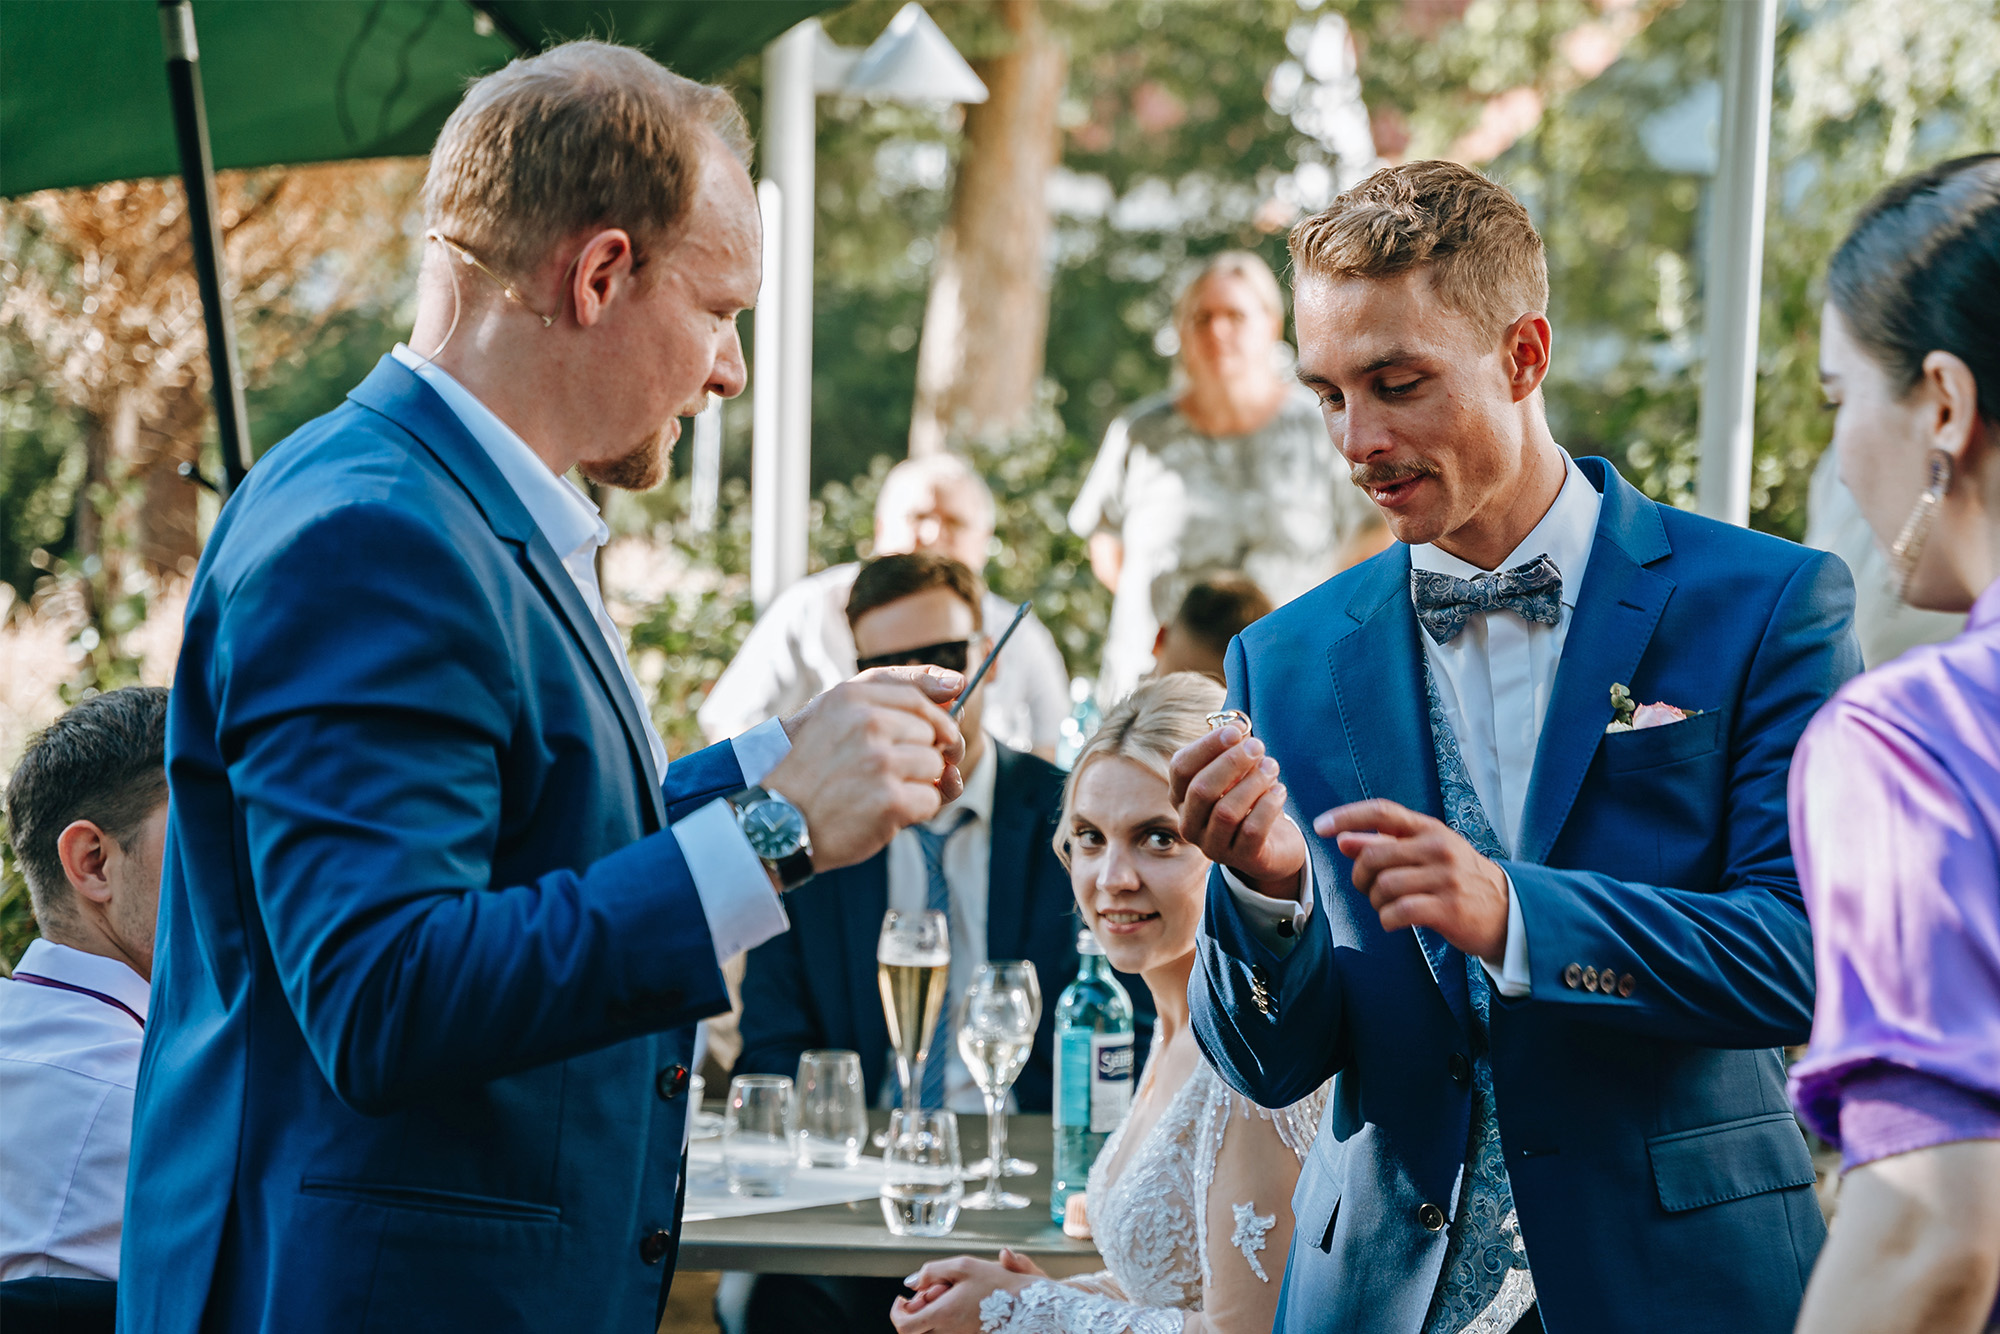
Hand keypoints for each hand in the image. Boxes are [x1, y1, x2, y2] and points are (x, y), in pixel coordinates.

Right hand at [767, 667, 965, 871]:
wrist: (778, 822)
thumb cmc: (813, 772)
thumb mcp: (838, 718)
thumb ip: (894, 700)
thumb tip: (959, 686)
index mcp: (852, 697)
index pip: (919, 698)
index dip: (938, 719)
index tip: (942, 736)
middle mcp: (867, 723)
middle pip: (933, 734)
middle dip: (924, 756)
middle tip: (893, 775)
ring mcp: (879, 761)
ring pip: (936, 768)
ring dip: (919, 785)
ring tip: (880, 794)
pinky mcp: (889, 799)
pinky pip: (931, 800)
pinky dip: (915, 812)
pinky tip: (884, 814)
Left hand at [892, 1251, 1045, 1333]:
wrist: (1025, 1305)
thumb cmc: (996, 1284)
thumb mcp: (964, 1265)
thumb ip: (932, 1271)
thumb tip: (911, 1283)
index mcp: (944, 1314)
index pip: (904, 1326)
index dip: (897, 1312)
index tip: (902, 1298)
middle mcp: (948, 1331)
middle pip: (914, 1330)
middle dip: (914, 1310)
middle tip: (927, 1292)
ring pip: (929, 1329)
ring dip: (929, 1311)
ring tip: (945, 1292)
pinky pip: (944, 1329)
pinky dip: (942, 1315)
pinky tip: (956, 1300)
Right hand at [1168, 725, 1307, 898]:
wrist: (1273, 846)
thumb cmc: (1249, 801)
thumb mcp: (1236, 775)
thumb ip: (1233, 752)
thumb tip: (1238, 727)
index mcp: (1181, 798)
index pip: (1181, 768)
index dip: (1207, 745)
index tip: (1237, 729)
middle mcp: (1190, 824)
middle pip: (1201, 789)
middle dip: (1231, 763)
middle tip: (1258, 747)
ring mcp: (1214, 846)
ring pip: (1226, 811)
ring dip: (1253, 783)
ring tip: (1272, 767)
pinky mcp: (1242, 859)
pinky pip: (1252, 830)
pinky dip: (1268, 806)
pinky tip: (1280, 791)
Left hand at [1314, 799, 1507, 960]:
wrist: (1509, 913)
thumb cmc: (1458, 880)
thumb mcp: (1426, 854)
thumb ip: (1385, 845)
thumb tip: (1343, 839)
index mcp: (1430, 829)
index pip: (1382, 811)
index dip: (1347, 816)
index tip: (1320, 826)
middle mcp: (1438, 848)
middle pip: (1373, 856)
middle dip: (1359, 878)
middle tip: (1368, 890)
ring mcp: (1445, 878)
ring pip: (1383, 886)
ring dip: (1375, 902)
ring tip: (1387, 907)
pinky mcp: (1448, 908)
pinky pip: (1398, 912)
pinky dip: (1386, 920)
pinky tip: (1394, 921)